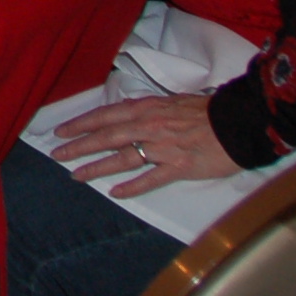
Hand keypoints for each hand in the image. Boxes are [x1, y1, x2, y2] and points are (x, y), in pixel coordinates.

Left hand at [50, 93, 239, 197]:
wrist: (239, 123)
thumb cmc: (207, 111)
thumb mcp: (172, 102)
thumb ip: (147, 110)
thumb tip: (125, 112)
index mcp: (147, 108)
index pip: (106, 115)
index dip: (81, 124)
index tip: (61, 131)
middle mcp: (150, 126)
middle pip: (106, 137)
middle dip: (79, 146)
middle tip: (57, 155)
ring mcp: (164, 147)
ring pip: (123, 158)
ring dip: (97, 167)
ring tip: (77, 176)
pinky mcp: (180, 166)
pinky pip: (151, 178)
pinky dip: (132, 186)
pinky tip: (116, 193)